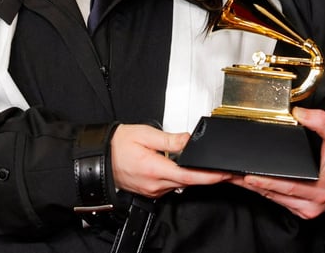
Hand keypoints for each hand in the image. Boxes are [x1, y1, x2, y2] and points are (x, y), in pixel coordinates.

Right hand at [110, 124, 230, 197]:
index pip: (188, 176)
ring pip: (180, 185)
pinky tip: (180, 167)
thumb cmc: (118, 144)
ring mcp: (152, 190)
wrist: (100, 156)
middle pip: (188, 182)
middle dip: (206, 176)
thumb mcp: (146, 134)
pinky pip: (170, 186)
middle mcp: (154, 184)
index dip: (209, 176)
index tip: (224, 174)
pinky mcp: (150, 191)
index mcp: (154, 169)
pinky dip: (179, 177)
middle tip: (223, 168)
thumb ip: (170, 139)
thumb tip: (189, 140)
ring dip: (191, 176)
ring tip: (202, 165)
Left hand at [232, 108, 324, 218]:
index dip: (265, 181)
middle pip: (274, 195)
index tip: (247, 175)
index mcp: (320, 189)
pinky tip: (254, 183)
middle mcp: (312, 204)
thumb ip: (321, 121)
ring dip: (255, 188)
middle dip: (250, 183)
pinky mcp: (305, 211)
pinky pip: (280, 202)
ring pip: (274, 200)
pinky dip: (267, 192)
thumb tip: (299, 112)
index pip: (286, 186)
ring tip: (235, 177)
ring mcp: (308, 210)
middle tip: (230, 174)